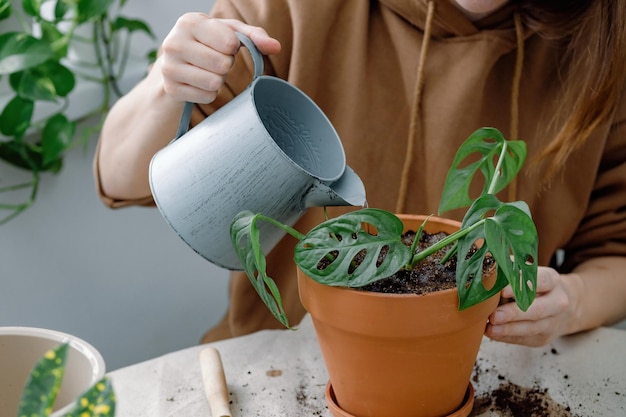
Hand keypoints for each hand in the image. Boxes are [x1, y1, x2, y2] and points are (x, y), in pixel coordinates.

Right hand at [159, 14, 280, 103]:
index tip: (223, 45)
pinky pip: (207, 97)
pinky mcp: (171, 89)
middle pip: (222, 65)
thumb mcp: (229, 32)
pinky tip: (200, 82)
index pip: (229, 43)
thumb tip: (276, 47)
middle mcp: (173, 43)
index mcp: (189, 22)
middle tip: (215, 60)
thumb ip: (254, 36)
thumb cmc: (209, 42)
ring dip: (218, 80)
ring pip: (214, 83)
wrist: (176, 61)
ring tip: (208, 70)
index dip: (232, 48)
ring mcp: (169, 68)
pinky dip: (209, 92)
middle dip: (225, 65)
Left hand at [485, 267, 577, 346]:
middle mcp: (557, 302)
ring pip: (531, 328)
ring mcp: (553, 322)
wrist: (560, 307)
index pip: (540, 282)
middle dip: (513, 313)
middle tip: (494, 315)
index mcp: (552, 280)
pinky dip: (507, 337)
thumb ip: (510, 272)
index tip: (502, 291)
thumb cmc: (535, 286)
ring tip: (490, 328)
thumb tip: (488, 272)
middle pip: (537, 309)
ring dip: (508, 329)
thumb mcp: (528, 274)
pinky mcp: (543, 337)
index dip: (521, 286)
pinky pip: (524, 339)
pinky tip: (493, 333)